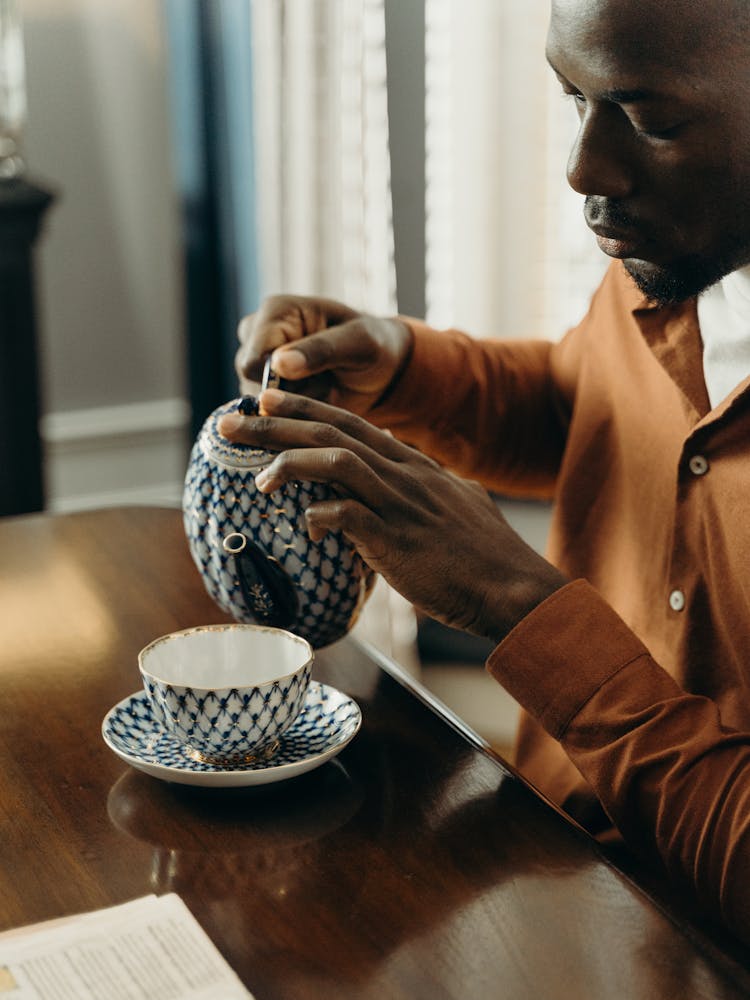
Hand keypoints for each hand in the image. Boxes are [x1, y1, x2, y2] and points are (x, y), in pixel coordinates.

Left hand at [218, 390, 565, 642]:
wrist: (513, 590)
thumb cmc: (485, 557)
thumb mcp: (461, 505)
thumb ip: (433, 485)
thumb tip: (420, 474)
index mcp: (416, 466)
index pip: (354, 423)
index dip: (307, 409)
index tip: (269, 400)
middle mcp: (405, 476)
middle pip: (333, 432)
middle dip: (276, 424)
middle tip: (231, 422)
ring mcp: (401, 505)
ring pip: (336, 461)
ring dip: (290, 463)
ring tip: (257, 476)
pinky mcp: (396, 540)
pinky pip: (346, 516)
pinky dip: (318, 517)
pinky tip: (305, 529)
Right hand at [234, 295, 412, 415]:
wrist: (381, 369)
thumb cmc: (373, 345)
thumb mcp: (357, 343)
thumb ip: (320, 351)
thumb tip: (279, 365)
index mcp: (277, 311)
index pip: (252, 360)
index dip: (278, 382)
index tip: (317, 379)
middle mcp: (258, 334)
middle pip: (250, 382)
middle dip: (289, 394)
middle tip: (326, 383)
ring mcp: (258, 362)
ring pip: (257, 401)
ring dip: (292, 405)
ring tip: (323, 389)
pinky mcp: (264, 386)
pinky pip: (266, 413)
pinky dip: (293, 415)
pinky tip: (316, 401)